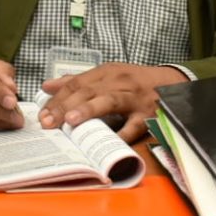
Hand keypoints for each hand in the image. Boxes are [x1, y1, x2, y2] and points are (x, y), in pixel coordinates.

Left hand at [38, 63, 188, 141]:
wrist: (173, 84)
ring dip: (89, 110)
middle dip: (65, 106)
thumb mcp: (108, 75)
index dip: (57, 98)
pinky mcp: (149, 114)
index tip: (42, 114)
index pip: (76, 83)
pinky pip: (134, 125)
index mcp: (107, 72)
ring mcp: (134, 98)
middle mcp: (119, 82)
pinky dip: (122, 134)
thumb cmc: (135, 81)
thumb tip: (47, 86)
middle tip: (48, 122)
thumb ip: (78, 81)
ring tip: (71, 121)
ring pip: (109, 101)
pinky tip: (107, 142)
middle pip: (88, 91)